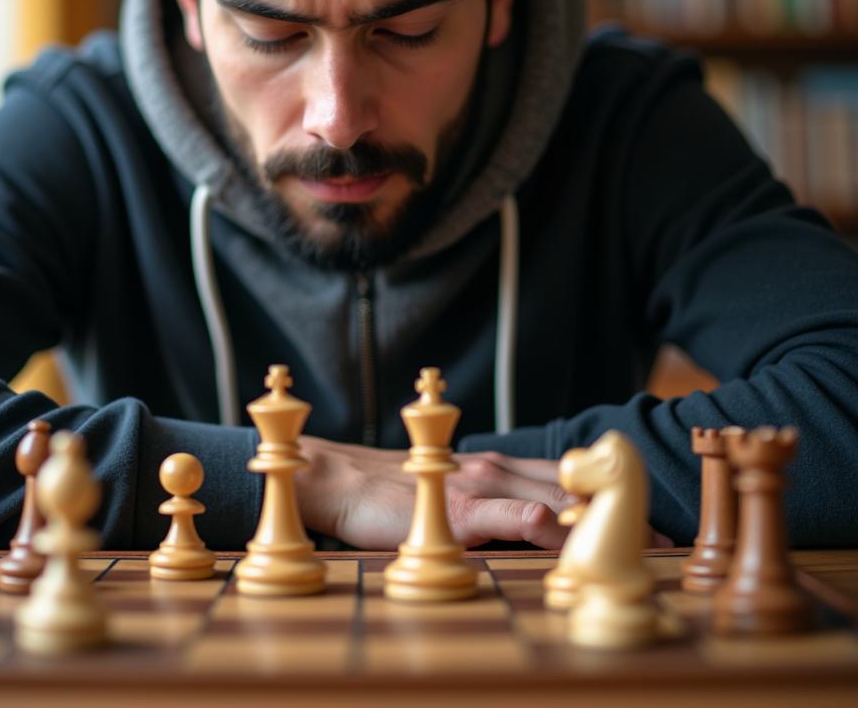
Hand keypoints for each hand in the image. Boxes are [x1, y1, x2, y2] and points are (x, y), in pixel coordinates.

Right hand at [300, 438, 657, 549]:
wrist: (342, 481)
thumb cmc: (397, 495)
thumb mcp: (456, 496)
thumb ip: (496, 508)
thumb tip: (539, 535)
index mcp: (500, 469)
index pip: (572, 480)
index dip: (616, 502)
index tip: (661, 532)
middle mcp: (498, 469)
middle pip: (576, 489)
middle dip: (624, 515)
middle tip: (673, 546)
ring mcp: (481, 486)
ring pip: (556, 497)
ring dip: (600, 520)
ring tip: (643, 544)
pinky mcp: (462, 509)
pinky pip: (512, 514)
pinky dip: (545, 524)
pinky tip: (570, 536)